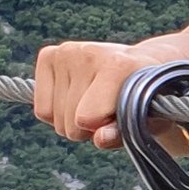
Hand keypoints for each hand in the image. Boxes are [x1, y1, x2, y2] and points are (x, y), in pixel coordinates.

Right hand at [33, 36, 169, 146]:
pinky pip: (42, 110)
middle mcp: (89, 53)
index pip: (87, 117)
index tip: (120, 116)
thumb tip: (99, 137)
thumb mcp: (145, 122)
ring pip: (54, 118)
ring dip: (73, 120)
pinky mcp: (49, 55)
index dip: (102, 128)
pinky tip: (76, 97)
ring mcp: (67, 52)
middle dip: (87, 127)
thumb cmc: (146, 100)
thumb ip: (123, 133)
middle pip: (69, 122)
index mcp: (118, 66)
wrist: (141, 67)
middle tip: (107, 111)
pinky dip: (57, 112)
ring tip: (95, 102)